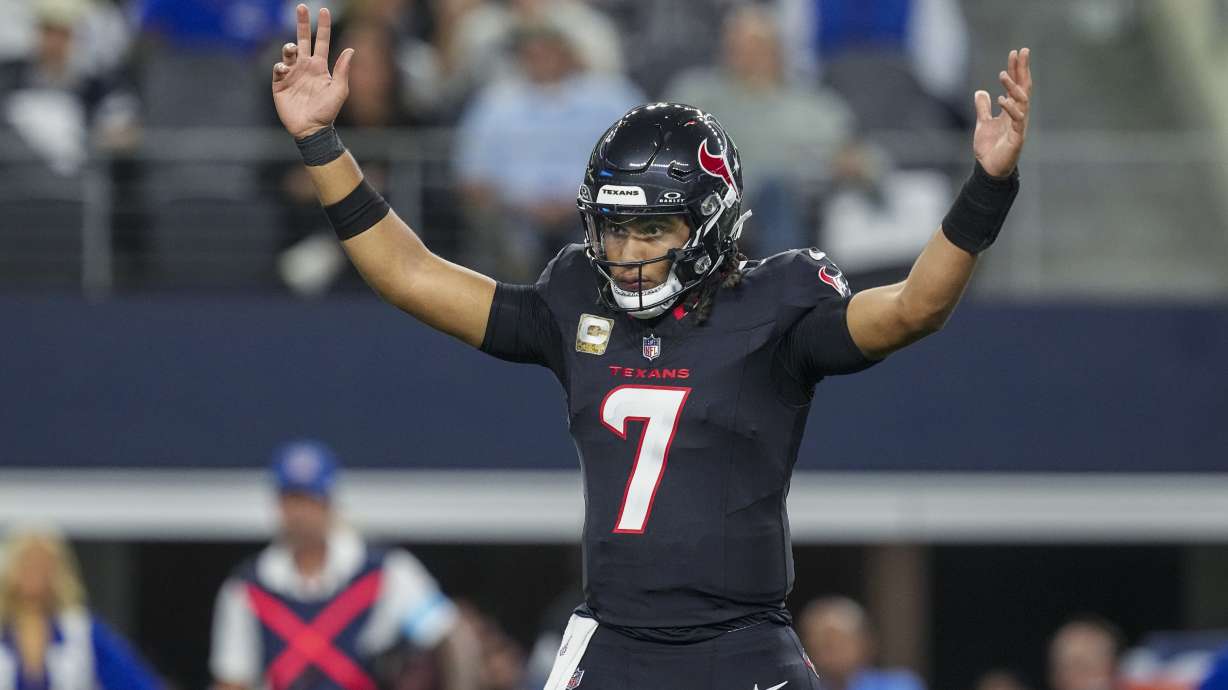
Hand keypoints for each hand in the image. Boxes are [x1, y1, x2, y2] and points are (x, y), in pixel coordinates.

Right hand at [271, 5, 354, 139]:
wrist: (311, 129)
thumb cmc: (327, 111)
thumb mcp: (339, 91)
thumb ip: (343, 70)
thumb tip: (351, 50)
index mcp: (320, 66)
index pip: (321, 41)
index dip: (323, 27)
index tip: (324, 10)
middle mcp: (305, 66)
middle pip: (302, 39)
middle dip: (301, 23)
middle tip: (301, 7)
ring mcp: (292, 74)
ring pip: (288, 52)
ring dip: (289, 47)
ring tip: (292, 49)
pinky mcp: (280, 83)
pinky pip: (278, 68)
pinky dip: (281, 66)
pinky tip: (285, 69)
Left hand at [973, 48, 1031, 176]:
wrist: (989, 170)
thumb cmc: (989, 148)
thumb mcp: (982, 123)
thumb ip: (983, 108)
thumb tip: (980, 92)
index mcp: (1011, 110)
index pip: (1016, 85)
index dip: (1016, 69)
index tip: (1015, 53)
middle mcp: (1018, 115)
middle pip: (1023, 88)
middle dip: (1023, 70)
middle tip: (1022, 52)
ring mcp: (1019, 125)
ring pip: (1021, 101)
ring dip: (1013, 87)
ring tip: (1003, 74)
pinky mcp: (1017, 137)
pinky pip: (1017, 120)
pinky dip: (1011, 109)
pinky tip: (1002, 99)